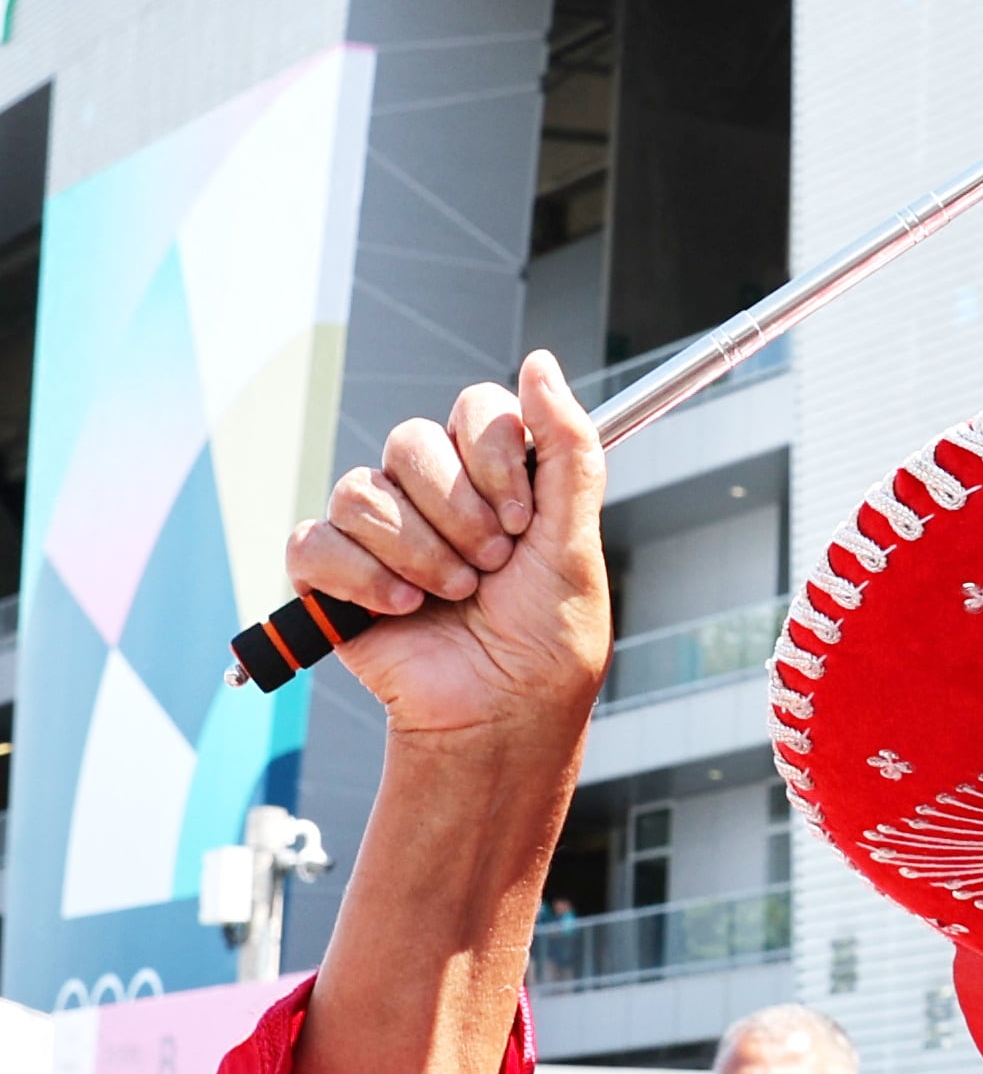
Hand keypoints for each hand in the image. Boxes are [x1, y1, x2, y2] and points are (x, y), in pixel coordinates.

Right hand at [284, 351, 610, 751]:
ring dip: (419, 553)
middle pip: (412, 441)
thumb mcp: (574, 539)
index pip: (476, 408)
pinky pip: (316, 541)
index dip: (492, 455)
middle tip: (489, 566)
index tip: (518, 517)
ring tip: (452, 597)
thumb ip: (567, 449)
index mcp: (491, 477)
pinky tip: (401, 609)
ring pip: (363, 491)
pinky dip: (363, 578)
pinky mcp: (331, 573)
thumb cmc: (546, 636)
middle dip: (458, 514)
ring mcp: (379, 532)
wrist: (502, 710)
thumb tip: (541, 364)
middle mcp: (432, 494)